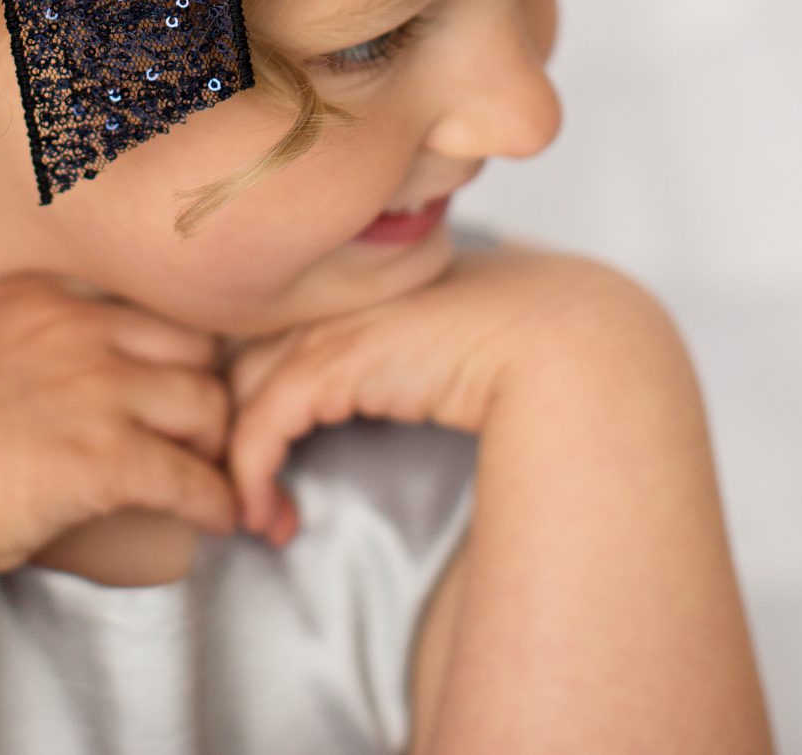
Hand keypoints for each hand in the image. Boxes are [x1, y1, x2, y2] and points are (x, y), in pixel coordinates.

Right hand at [0, 270, 241, 597]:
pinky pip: (192, 478)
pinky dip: (216, 500)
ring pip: (205, 405)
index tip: (162, 390)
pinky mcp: (105, 458)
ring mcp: (91, 389)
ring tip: (208, 474)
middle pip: (189, 348)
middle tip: (196, 435)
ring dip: (214, 445)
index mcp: (31, 297)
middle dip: (200, 391)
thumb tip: (27, 353)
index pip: (136, 312)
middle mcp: (70, 329)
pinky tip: (220, 519)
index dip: (159, 356)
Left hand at [223, 241, 657, 543]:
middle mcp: (338, 295)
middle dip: (230, 429)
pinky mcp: (335, 361)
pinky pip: (263, 423)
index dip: (253, 393)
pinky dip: (252, 473)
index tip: (260, 454)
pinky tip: (266, 516)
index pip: (275, 331)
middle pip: (243, 359)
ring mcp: (334, 322)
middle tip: (241, 494)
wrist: (571, 347)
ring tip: (255, 518)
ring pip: (241, 392)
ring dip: (236, 463)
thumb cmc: (530, 355)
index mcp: (365, 283)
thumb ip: (403, 363)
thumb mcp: (449, 354)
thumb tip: (392, 404)